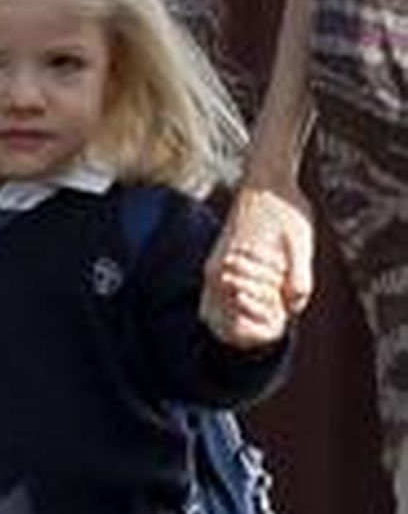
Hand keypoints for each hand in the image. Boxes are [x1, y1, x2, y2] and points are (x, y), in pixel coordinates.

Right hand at [202, 185, 312, 342]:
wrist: (266, 183)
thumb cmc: (284, 211)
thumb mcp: (301, 246)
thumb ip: (299, 281)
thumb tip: (294, 309)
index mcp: (229, 272)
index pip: (234, 324)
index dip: (260, 331)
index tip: (281, 323)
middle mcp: (214, 273)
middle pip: (217, 325)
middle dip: (245, 331)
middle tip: (274, 322)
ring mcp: (212, 268)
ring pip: (212, 314)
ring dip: (236, 320)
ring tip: (265, 314)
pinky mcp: (217, 263)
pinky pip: (214, 298)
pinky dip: (231, 307)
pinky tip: (253, 302)